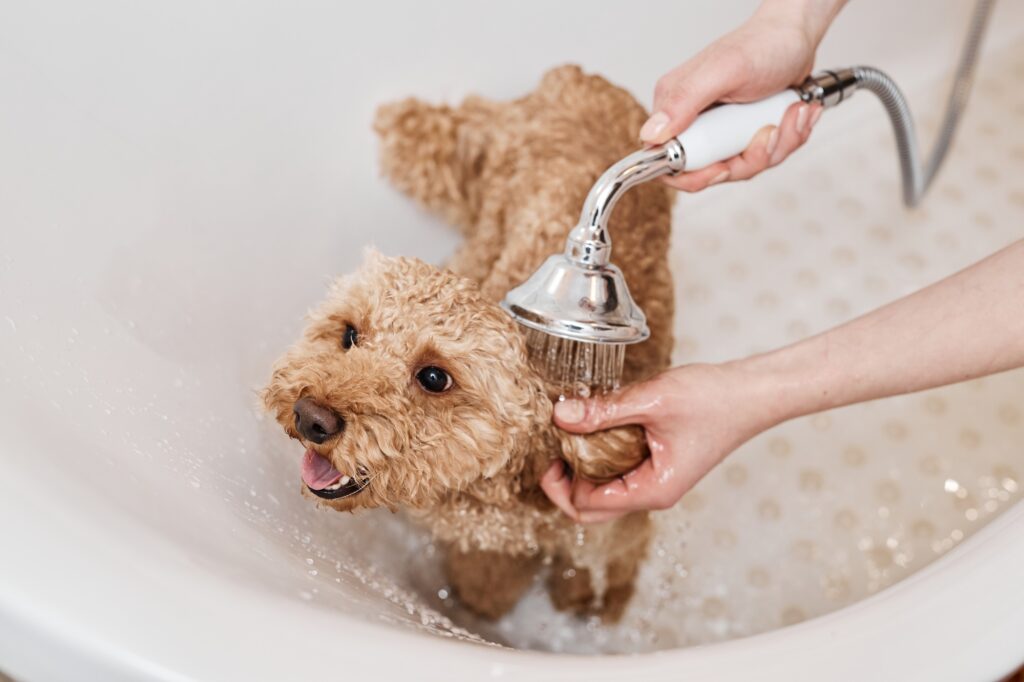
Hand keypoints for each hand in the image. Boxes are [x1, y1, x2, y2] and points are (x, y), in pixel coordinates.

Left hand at [540, 363, 783, 522]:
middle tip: (554, 446)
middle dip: (566, 483)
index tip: (551, 450)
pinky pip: (618, 471)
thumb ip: (604, 411)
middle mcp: (653, 493)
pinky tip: (594, 425)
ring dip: (582, 467)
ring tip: (572, 431)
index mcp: (653, 490)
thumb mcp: (652, 400)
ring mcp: (655, 480)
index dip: (561, 484)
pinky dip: (600, 454)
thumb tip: (560, 416)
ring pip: (604, 489)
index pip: (588, 508)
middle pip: (592, 508)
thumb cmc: (714, 399)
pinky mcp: (657, 464)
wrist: (752, 392)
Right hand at [641, 0, 845, 190]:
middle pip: (711, 171)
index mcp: (676, 107)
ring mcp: (722, 130)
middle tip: (769, 131)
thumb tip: (652, 134)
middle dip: (749, 158)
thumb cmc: (762, 44)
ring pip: (743, 166)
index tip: (723, 167)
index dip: (694, 175)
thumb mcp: (723, 70)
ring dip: (776, 145)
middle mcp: (695, 121)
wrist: (797, 36)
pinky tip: (796, 111)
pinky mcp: (744, 133)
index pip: (667, 162)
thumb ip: (684, 101)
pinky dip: (788, 138)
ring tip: (790, 112)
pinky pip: (764, 156)